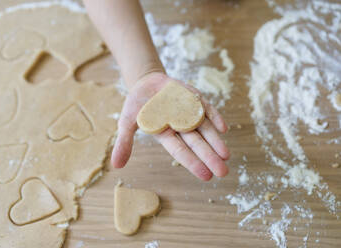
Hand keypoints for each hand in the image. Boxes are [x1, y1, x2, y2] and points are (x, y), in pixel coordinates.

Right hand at [111, 72, 229, 180]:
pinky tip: (224, 128)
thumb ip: (124, 142)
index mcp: (165, 135)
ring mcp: (189, 113)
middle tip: (223, 172)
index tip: (206, 176)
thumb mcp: (127, 123)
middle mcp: (180, 127)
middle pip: (197, 143)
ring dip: (216, 142)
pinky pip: (207, 109)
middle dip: (210, 157)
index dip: (192, 163)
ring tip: (226, 156)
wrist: (146, 82)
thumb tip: (116, 166)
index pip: (180, 151)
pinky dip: (215, 117)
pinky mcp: (194, 100)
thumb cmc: (136, 105)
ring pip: (205, 129)